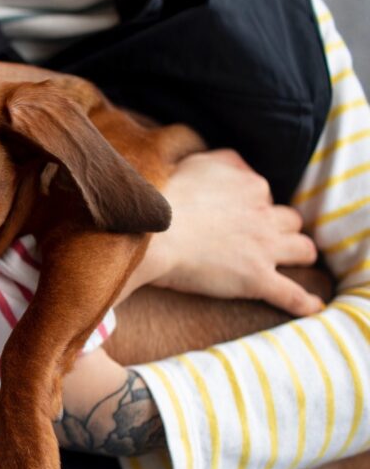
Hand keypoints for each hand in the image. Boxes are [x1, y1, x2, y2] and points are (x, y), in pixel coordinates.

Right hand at [145, 150, 322, 316]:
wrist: (154, 235)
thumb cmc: (164, 200)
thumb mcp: (196, 163)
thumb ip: (223, 161)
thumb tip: (237, 166)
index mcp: (250, 185)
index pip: (263, 194)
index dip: (251, 206)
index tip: (234, 215)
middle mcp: (264, 214)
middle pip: (289, 219)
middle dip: (280, 227)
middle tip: (263, 237)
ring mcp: (264, 247)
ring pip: (302, 249)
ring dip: (299, 254)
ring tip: (295, 261)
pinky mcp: (257, 279)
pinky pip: (291, 294)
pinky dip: (303, 302)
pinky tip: (313, 307)